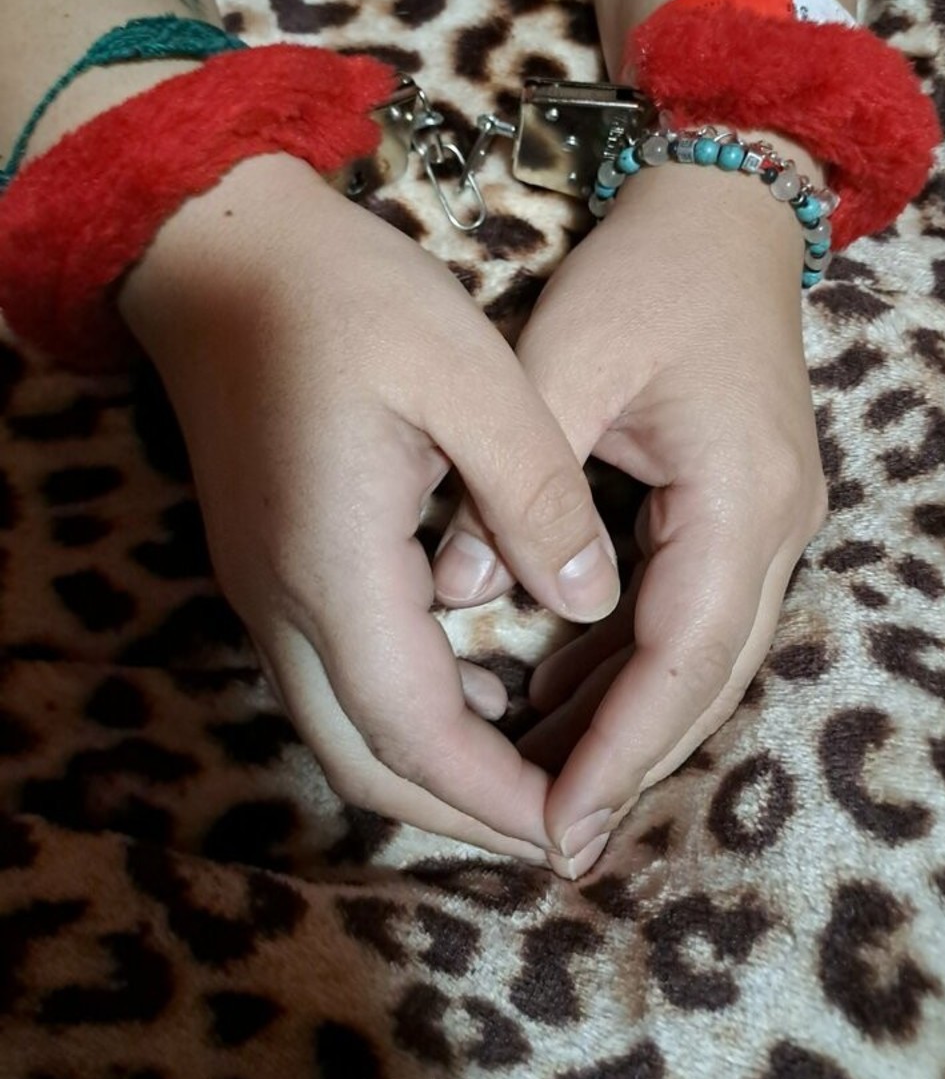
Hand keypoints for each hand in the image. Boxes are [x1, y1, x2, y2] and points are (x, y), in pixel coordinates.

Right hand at [119, 154, 619, 864]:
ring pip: (344, 729)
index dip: (496, 794)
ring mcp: (263, 589)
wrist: (223, 255)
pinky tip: (479, 682)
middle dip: (464, 812)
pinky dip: (406, 712)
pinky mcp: (267, 566)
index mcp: (335, 564)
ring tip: (533, 766)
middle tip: (560, 823)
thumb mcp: (467, 372)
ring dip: (434, 768)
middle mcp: (284, 601)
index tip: (574, 820)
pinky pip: (334, 679)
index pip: (415, 732)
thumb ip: (535, 493)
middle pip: (365, 763)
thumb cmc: (347, 296)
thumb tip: (588, 599)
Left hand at [434, 160, 826, 874]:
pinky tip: (566, 692)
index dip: (621, 750)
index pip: (683, 658)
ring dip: (629, 720)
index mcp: (742, 497)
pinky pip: (689, 613)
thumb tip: (461, 594)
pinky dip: (631, 663)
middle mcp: (775, 527)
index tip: (560, 827)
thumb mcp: (569, 356)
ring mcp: (769, 522)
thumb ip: (517, 480)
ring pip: (702, 657)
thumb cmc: (649, 272)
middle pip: (707, 679)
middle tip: (555, 843)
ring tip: (547, 785)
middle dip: (631, 761)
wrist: (725, 213)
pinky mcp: (741, 511)